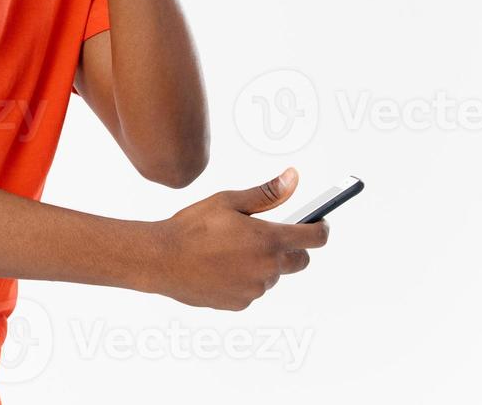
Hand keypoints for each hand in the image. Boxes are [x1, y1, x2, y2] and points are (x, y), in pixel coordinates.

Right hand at [150, 168, 329, 310]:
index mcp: (268, 240)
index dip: (321, 229)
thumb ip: (266, 194)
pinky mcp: (241, 303)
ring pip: (273, 275)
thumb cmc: (191, 227)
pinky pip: (253, 289)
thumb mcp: (227, 201)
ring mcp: (255, 289)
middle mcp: (267, 268)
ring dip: (263, 263)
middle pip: (300, 261)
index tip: (319, 224)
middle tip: (266, 235)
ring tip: (230, 250)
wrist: (161, 260)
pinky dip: (245, 278)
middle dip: (292, 248)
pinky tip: (220, 266)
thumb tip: (293, 178)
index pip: (314, 238)